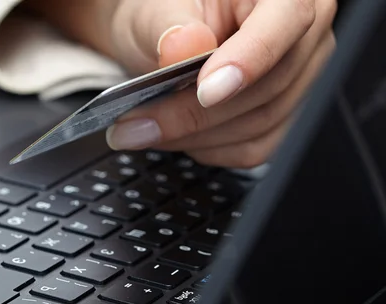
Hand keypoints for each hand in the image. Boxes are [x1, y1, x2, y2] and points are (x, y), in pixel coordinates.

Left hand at [104, 0, 336, 167]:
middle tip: (138, 124)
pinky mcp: (283, 117)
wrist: (162, 37)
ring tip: (142, 131)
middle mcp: (303, 33)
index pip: (285, 20)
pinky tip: (176, 136)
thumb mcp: (154, 7)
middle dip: (196, 114)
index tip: (205, 92)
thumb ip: (167, 24)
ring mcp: (299, 79)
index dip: (248, 60)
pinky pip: (253, 148)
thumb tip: (184, 47)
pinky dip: (208, 149)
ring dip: (195, 137)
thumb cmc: (166, 15)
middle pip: (268, 87)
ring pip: (259, 125)